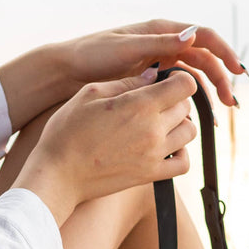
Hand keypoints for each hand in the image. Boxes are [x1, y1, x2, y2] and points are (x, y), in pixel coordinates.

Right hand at [11, 70, 197, 224]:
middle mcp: (153, 129)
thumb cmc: (67, 130)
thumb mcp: (90, 94)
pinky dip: (182, 153)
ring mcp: (154, 154)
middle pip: (186, 106)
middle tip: (155, 101)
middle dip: (175, 99)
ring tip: (159, 123)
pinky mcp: (151, 175)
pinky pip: (184, 163)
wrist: (58, 174)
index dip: (179, 78)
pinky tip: (167, 146)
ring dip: (179, 124)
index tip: (167, 80)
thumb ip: (126, 82)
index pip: (185, 85)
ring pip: (189, 132)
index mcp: (140, 104)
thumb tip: (154, 74)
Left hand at [58, 20, 243, 109]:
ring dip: (210, 92)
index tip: (238, 70)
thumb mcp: (126, 48)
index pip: (204, 36)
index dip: (224, 51)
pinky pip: (179, 89)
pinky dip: (192, 102)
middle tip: (231, 102)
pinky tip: (198, 118)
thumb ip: (159, 43)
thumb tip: (192, 36)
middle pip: (204, 59)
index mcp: (161, 30)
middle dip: (221, 79)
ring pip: (194, 76)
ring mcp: (159, 62)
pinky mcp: (151, 81)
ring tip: (220, 114)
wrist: (67, 72)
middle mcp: (164, 44)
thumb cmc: (92, 55)